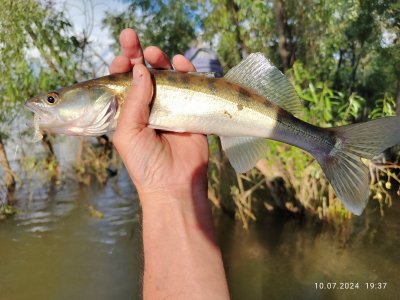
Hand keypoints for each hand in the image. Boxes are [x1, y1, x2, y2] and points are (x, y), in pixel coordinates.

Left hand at [110, 29, 208, 198]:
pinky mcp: (191, 111)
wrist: (175, 184)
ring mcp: (171, 108)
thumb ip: (133, 101)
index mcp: (129, 113)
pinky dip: (186, 72)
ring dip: (161, 61)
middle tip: (133, 40)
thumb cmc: (145, 163)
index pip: (123, 84)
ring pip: (167, 77)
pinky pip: (190, 87)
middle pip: (144, 75)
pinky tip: (181, 62)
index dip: (122, 67)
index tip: (122, 56)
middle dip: (138, 56)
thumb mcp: (127, 132)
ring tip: (155, 53)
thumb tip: (139, 70)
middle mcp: (149, 107)